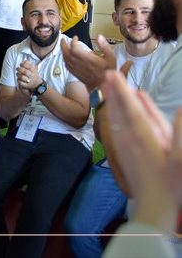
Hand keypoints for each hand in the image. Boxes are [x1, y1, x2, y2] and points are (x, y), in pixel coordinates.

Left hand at [16, 60, 41, 91]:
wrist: (38, 84)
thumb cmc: (34, 75)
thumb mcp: (34, 69)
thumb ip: (30, 64)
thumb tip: (24, 61)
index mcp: (34, 71)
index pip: (29, 66)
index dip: (24, 64)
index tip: (20, 64)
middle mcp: (32, 76)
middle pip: (25, 72)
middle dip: (20, 69)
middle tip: (17, 68)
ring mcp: (30, 81)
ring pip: (22, 77)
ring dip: (18, 74)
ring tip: (17, 73)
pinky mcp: (27, 86)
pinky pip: (21, 83)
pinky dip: (18, 80)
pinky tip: (18, 78)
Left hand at [61, 35, 130, 91]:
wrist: (104, 86)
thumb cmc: (108, 71)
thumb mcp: (111, 58)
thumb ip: (105, 47)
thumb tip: (99, 37)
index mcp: (88, 59)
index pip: (75, 49)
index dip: (73, 42)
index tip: (76, 37)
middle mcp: (80, 64)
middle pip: (67, 53)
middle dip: (64, 45)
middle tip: (63, 39)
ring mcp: (77, 70)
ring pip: (66, 59)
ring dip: (63, 52)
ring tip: (64, 46)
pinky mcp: (76, 74)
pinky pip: (67, 66)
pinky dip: (65, 60)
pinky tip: (66, 57)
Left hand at [101, 70, 181, 230]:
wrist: (153, 205)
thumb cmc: (171, 181)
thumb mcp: (181, 156)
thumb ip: (179, 130)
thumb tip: (181, 108)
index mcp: (142, 135)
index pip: (130, 107)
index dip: (121, 89)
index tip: (113, 75)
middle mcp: (128, 136)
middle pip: (118, 109)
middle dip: (113, 91)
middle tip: (106, 74)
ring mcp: (122, 144)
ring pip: (113, 117)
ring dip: (110, 101)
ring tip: (106, 87)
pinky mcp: (120, 151)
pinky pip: (113, 128)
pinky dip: (111, 115)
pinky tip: (111, 111)